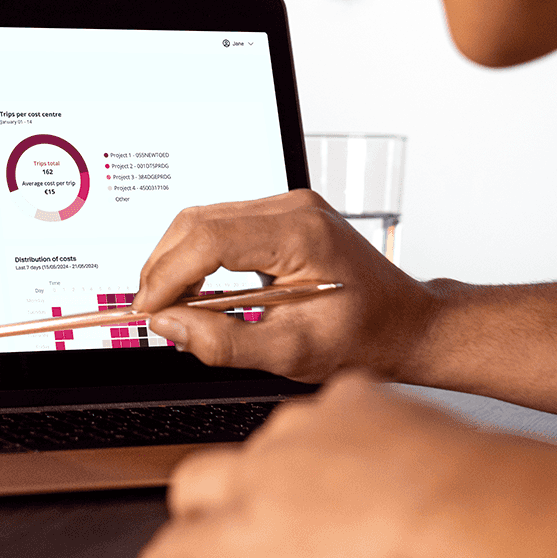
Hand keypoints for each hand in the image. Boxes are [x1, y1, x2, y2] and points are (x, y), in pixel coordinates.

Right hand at [132, 372, 479, 557]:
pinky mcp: (348, 396)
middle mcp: (259, 475)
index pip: (174, 550)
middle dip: (194, 504)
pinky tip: (369, 453)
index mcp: (245, 539)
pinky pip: (331, 409)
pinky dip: (340, 432)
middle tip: (210, 523)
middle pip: (193, 480)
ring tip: (323, 497)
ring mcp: (301, 427)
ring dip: (278, 468)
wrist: (466, 511)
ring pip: (266, 441)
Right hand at [135, 189, 433, 383]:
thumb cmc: (366, 338)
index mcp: (301, 234)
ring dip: (177, 259)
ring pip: (204, 217)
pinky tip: (197, 288)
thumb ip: (225, 342)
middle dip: (164, 266)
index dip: (168, 274)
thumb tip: (170, 324)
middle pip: (198, 220)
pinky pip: (222, 223)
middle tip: (151, 311)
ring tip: (171, 304)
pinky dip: (198, 254)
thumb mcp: (294, 352)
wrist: (407, 322)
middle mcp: (293, 207)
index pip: (210, 239)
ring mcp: (288, 205)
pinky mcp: (282, 213)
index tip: (148, 309)